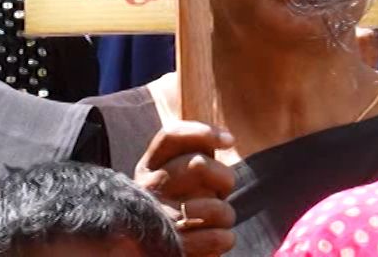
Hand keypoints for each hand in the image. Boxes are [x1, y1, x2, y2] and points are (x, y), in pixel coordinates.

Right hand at [136, 121, 236, 256]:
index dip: (203, 132)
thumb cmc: (181, 205)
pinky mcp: (174, 247)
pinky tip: (220, 237)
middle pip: (199, 164)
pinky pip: (216, 237)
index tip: (230, 140)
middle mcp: (148, 189)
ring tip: (219, 219)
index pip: (171, 135)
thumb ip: (196, 152)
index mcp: (148, 167)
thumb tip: (226, 138)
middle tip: (223, 191)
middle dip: (224, 178)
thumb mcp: (180, 175)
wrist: (157, 249)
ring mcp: (159, 218)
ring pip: (214, 205)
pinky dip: (225, 237)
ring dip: (226, 214)